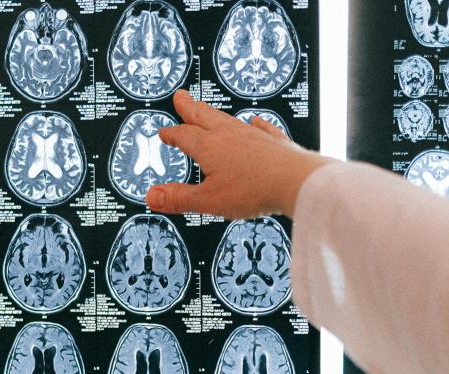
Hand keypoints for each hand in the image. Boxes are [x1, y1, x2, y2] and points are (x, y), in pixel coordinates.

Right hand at [146, 90, 334, 218]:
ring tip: (208, 109)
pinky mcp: (274, 141)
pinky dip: (255, 124)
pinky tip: (255, 122)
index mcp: (210, 146)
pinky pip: (261, 127)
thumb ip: (179, 198)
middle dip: (190, 108)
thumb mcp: (209, 200)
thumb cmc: (255, 189)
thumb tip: (152, 196)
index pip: (183, 135)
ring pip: (228, 119)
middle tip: (181, 97)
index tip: (164, 132)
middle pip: (204, 116)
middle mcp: (229, 135)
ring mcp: (253, 135)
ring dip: (214, 113)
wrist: (296, 181)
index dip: (172, 134)